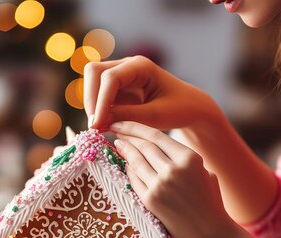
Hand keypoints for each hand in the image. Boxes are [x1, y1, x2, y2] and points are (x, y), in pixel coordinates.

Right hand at [84, 56, 224, 131]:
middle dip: (91, 99)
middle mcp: (127, 65)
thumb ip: (127, 116)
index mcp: (140, 66)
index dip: (101, 101)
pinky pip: (99, 95)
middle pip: (94, 72)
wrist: (189, 107)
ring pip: (93, 83)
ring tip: (100, 128)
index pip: (110, 78)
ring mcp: (120, 75)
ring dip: (93, 105)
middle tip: (95, 126)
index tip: (97, 125)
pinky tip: (105, 126)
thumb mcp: (156, 116)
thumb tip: (99, 122)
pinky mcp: (117, 88)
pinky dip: (98, 110)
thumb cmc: (178, 109)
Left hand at [111, 121, 234, 237]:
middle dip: (126, 135)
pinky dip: (128, 170)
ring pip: (135, 161)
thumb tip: (159, 148)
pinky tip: (124, 165)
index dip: (135, 127)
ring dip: (123, 150)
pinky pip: (134, 180)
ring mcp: (161, 184)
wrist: (212, 236)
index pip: (156, 135)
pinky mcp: (151, 200)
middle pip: (143, 145)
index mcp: (190, 158)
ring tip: (117, 143)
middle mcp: (174, 168)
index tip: (122, 122)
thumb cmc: (211, 205)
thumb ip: (184, 159)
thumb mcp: (205, 173)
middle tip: (114, 129)